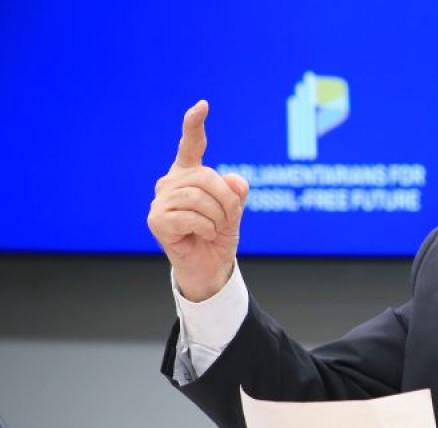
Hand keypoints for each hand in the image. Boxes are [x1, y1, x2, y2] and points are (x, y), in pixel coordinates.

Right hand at [147, 100, 248, 301]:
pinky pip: (191, 217)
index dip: (194, 125)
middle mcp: (172, 182)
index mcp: (190, 174)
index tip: (202, 106)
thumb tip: (232, 180)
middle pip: (206, 177)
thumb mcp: (234, 211)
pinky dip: (206, 229)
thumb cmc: (218, 236)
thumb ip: (236, 192)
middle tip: (226, 219)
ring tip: (213, 229)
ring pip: (199, 198)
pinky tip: (202, 235)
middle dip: (226, 201)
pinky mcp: (156, 219)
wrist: (209, 267)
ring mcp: (161, 200)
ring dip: (217, 218)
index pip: (191, 145)